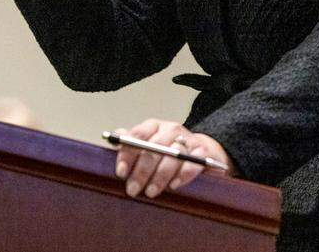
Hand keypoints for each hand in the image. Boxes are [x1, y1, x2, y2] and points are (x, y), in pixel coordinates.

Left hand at [113, 119, 233, 198]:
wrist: (201, 150)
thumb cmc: (168, 151)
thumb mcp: (148, 144)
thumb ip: (131, 143)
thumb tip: (114, 139)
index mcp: (154, 126)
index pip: (138, 135)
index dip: (128, 154)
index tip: (121, 172)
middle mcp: (171, 129)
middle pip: (154, 147)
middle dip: (142, 170)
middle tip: (133, 189)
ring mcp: (189, 139)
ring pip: (173, 155)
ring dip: (160, 175)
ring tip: (151, 192)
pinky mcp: (204, 151)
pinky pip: (193, 162)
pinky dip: (183, 174)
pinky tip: (174, 185)